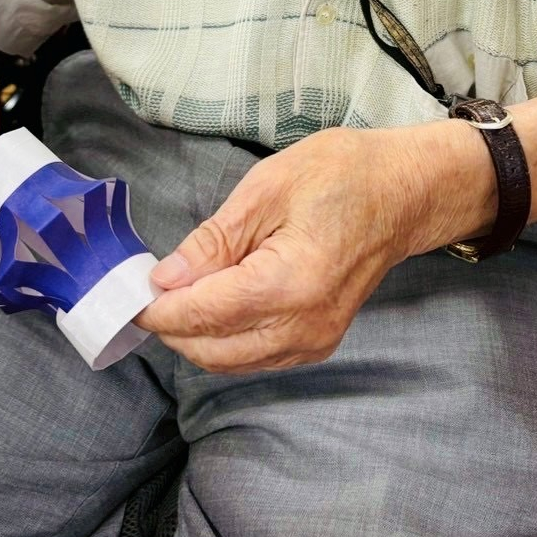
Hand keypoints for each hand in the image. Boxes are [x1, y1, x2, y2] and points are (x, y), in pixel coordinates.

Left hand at [137, 120, 494, 373]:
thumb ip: (214, 240)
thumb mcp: (268, 188)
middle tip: (149, 286)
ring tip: (179, 290)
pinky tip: (215, 302)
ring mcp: (314, 341)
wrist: (406, 191)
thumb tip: (166, 278)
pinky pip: (255, 356)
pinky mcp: (318, 342)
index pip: (203, 315)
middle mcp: (303, 327)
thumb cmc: (344, 175)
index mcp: (290, 284)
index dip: (158, 307)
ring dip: (195, 334)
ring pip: (229, 360)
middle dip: (172, 324)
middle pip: (210, 350)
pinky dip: (225, 339)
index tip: (130, 290)